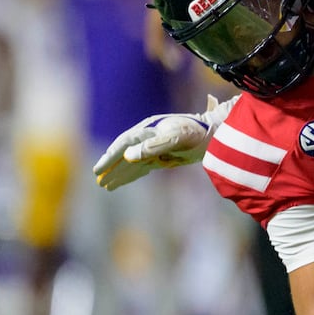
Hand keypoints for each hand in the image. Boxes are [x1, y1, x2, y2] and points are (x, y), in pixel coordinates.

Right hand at [92, 95, 235, 189]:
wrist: (215, 134)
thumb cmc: (196, 133)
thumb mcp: (176, 138)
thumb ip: (153, 146)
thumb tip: (128, 156)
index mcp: (148, 129)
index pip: (123, 144)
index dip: (110, 157)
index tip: (98, 170)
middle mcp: (147, 137)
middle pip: (124, 154)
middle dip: (111, 168)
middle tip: (98, 181)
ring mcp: (154, 147)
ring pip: (131, 163)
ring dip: (119, 174)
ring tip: (106, 185)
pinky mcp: (162, 156)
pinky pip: (142, 167)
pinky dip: (131, 175)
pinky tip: (123, 181)